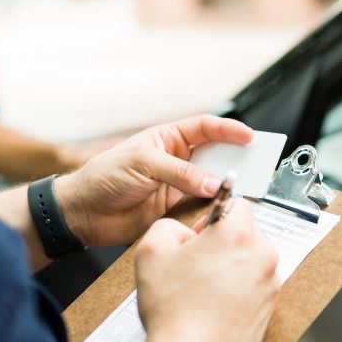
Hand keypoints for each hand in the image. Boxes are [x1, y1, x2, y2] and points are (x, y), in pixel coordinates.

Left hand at [56, 115, 252, 246]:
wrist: (84, 213)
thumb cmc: (104, 177)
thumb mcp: (143, 165)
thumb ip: (180, 173)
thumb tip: (213, 183)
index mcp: (168, 139)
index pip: (205, 128)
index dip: (229, 130)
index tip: (249, 137)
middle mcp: (177, 160)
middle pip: (216, 154)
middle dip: (236, 157)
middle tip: (256, 162)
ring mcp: (178, 184)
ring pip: (212, 181)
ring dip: (227, 184)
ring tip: (244, 186)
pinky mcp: (176, 208)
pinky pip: (202, 205)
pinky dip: (214, 207)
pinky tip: (223, 207)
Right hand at [134, 200, 279, 341]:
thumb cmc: (173, 310)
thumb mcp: (150, 252)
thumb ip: (168, 226)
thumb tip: (183, 231)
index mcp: (237, 235)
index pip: (238, 204)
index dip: (214, 216)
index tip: (201, 235)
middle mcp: (262, 255)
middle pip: (246, 234)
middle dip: (224, 244)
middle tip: (197, 266)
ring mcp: (270, 283)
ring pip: (251, 261)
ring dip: (232, 268)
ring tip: (204, 290)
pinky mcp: (271, 307)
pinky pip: (255, 287)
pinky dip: (239, 291)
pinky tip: (215, 306)